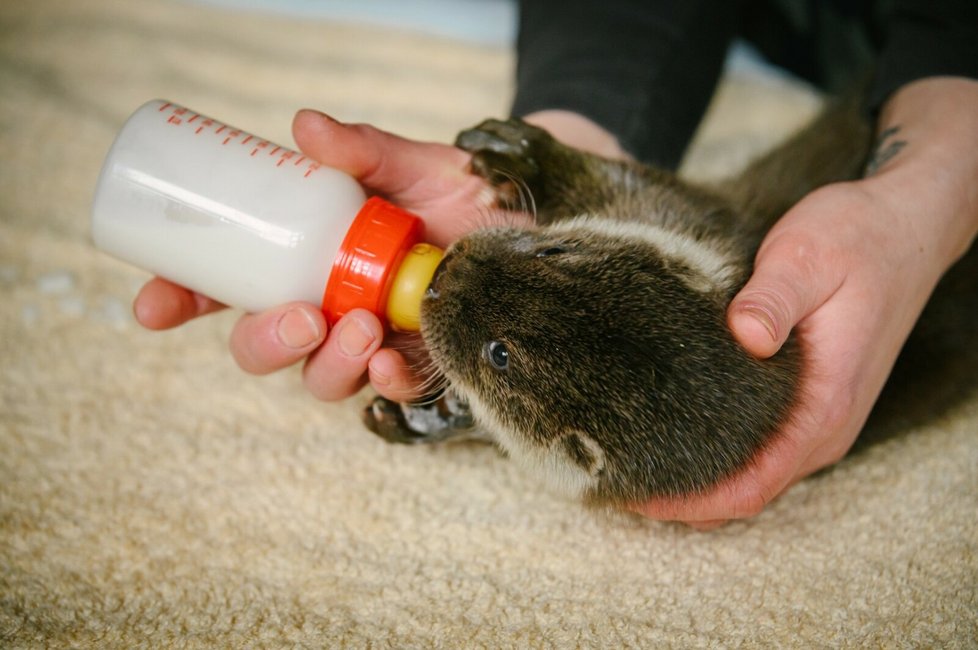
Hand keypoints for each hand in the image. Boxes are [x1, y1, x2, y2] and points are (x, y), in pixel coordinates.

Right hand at [134, 110, 492, 401]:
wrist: (532, 220)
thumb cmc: (461, 194)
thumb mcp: (412, 165)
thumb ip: (364, 150)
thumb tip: (304, 126)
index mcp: (307, 260)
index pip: (228, 286)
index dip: (183, 297)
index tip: (155, 303)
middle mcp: (327, 306)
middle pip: (263, 345)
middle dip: (263, 342)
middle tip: (300, 317)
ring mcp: (369, 342)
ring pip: (318, 378)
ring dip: (326, 363)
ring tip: (359, 326)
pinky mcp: (416, 366)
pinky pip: (386, 393)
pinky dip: (384, 383)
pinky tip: (392, 363)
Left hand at [632, 77, 977, 527]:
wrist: (904, 224)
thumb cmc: (855, 238)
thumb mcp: (806, 257)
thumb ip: (772, 298)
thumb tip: (744, 336)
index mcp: (826, 405)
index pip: (753, 486)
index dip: (691, 501)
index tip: (633, 494)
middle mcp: (826, 426)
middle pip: (747, 492)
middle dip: (683, 498)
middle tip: (613, 479)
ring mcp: (821, 416)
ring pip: (754, 474)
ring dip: (698, 479)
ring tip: (632, 464)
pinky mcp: (811, 400)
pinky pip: (762, 448)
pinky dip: (718, 455)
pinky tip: (674, 435)